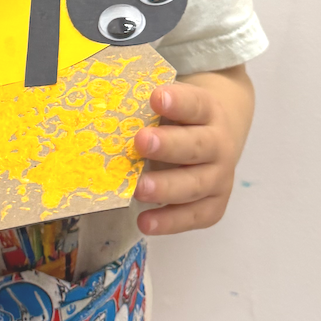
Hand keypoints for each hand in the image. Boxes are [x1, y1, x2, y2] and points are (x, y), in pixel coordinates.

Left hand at [132, 65, 253, 235]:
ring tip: (138, 189)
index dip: (178, 102)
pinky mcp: (214, 204)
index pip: (195, 104)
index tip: (156, 97)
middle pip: (197, 145)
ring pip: (196, 184)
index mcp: (207, 111)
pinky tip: (145, 222)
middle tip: (141, 142)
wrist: (218, 136)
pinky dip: (170, 222)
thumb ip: (146, 107)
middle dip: (169, 145)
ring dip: (166, 187)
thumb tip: (102, 108)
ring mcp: (219, 176)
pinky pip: (194, 215)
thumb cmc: (180, 119)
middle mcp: (219, 143)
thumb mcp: (170, 105)